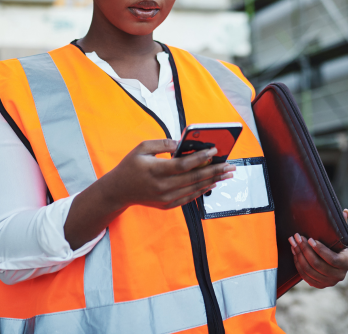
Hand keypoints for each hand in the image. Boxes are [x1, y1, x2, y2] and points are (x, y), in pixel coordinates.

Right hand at [104, 139, 234, 210]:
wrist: (118, 190)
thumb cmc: (130, 166)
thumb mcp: (141, 148)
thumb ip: (162, 144)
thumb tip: (181, 144)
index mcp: (155, 170)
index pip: (183, 164)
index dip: (201, 158)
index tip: (214, 150)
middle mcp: (162, 186)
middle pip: (194, 178)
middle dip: (214, 171)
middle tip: (230, 166)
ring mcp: (165, 198)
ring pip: (194, 189)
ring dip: (212, 181)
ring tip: (226, 175)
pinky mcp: (167, 204)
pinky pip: (188, 198)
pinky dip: (201, 190)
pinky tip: (211, 184)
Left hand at [288, 209, 347, 288]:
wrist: (342, 261)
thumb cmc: (343, 245)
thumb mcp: (347, 234)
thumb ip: (346, 223)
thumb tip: (344, 211)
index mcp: (346, 263)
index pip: (333, 260)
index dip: (320, 250)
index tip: (310, 239)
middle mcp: (339, 275)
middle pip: (318, 265)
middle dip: (305, 249)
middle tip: (296, 237)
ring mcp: (329, 281)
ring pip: (310, 271)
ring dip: (299, 256)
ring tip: (293, 243)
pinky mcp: (320, 284)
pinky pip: (306, 277)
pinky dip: (298, 265)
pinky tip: (295, 253)